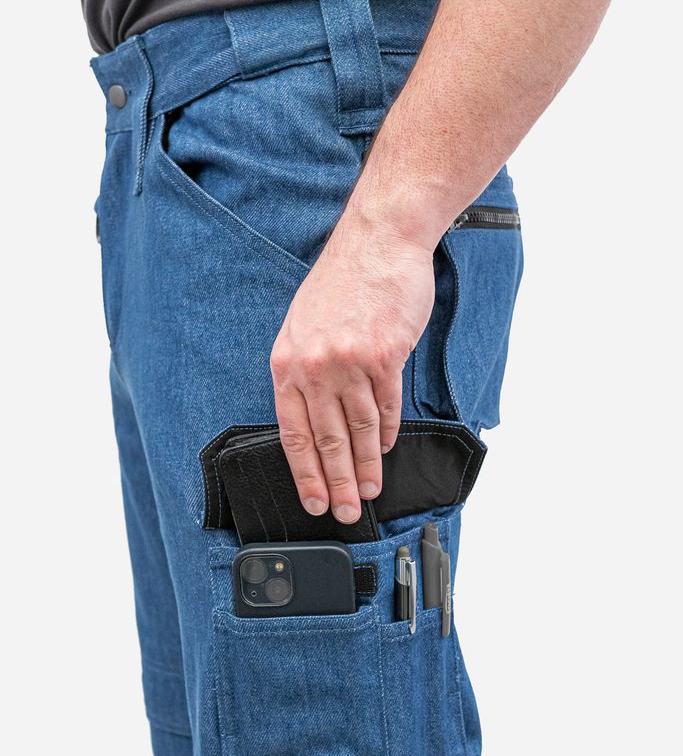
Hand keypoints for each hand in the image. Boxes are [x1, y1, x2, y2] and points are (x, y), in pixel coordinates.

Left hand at [270, 213, 434, 522]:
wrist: (378, 242)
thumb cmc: (341, 284)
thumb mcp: (303, 326)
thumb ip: (304, 372)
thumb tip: (312, 418)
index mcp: (287, 362)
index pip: (293, 433)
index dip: (305, 473)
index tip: (314, 501)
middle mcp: (315, 366)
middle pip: (327, 440)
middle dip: (338, 483)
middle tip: (347, 513)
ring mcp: (350, 362)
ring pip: (358, 430)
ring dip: (366, 466)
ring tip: (371, 491)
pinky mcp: (385, 356)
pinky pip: (386, 407)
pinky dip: (387, 432)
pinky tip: (385, 449)